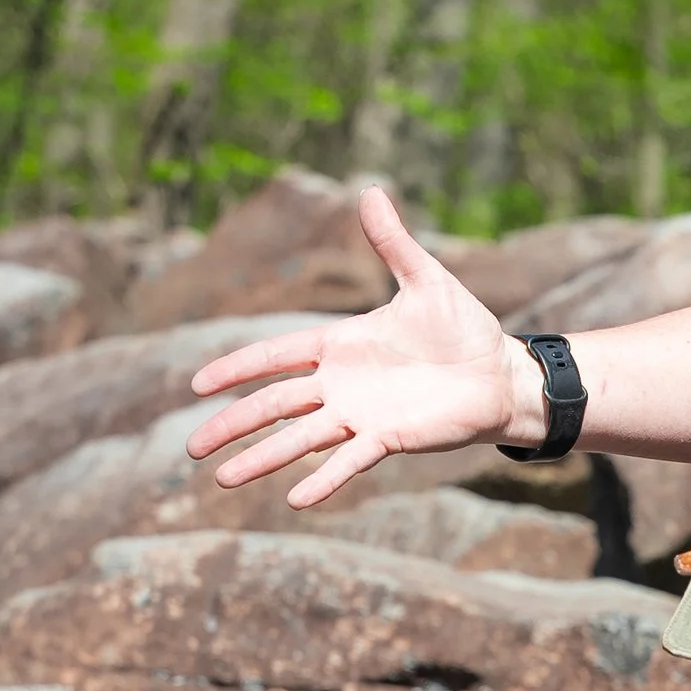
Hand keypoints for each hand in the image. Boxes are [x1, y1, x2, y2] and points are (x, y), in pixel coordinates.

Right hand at [185, 189, 534, 506]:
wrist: (500, 373)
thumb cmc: (463, 328)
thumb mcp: (426, 279)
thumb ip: (393, 243)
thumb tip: (370, 191)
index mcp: (340, 344)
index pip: (275, 355)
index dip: (236, 368)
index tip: (196, 385)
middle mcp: (340, 384)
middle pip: (273, 403)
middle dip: (231, 423)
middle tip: (191, 447)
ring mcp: (361, 414)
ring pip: (299, 438)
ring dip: (262, 458)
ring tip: (222, 480)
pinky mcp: (388, 437)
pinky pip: (349, 460)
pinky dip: (324, 479)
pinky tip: (295, 499)